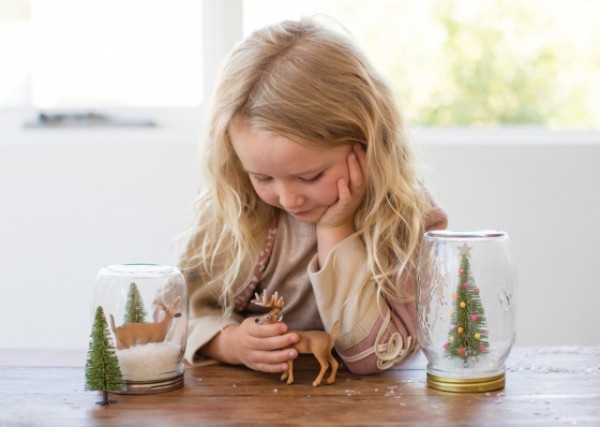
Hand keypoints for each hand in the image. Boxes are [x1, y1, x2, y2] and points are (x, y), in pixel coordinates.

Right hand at [231, 317, 298, 372]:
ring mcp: (250, 356)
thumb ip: (266, 320)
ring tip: (294, 353)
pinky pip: (265, 368)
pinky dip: (276, 368)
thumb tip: (279, 319)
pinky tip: (286, 365)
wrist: (235, 344)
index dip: (273, 329)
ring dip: (281, 356)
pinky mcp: (254, 366)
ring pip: (266, 357)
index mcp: (248, 330)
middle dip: (282, 341)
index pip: (261, 331)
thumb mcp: (254, 321)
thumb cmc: (250, 330)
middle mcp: (247, 344)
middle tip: (295, 338)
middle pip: (265, 344)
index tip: (285, 327)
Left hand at [315, 144, 366, 266]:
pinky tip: (341, 181)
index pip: (366, 166)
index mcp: (360, 184)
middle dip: (361, 157)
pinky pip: (347, 198)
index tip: (357, 140)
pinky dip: (344, 190)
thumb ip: (342, 170)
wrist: (332, 224)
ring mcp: (353, 199)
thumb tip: (335, 150)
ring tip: (350, 156)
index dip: (364, 154)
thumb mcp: (342, 184)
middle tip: (355, 143)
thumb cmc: (336, 200)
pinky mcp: (344, 208)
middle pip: (364, 171)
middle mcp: (359, 191)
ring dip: (354, 169)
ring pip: (358, 182)